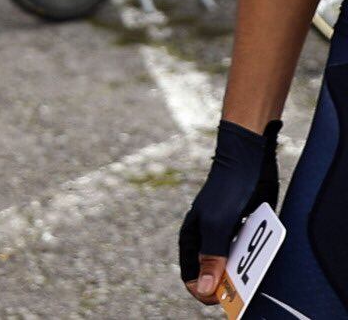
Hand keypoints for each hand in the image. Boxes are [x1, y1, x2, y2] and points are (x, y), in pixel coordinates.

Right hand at [179, 119, 280, 303]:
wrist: (248, 160)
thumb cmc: (227, 188)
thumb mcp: (219, 225)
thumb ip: (211, 257)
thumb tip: (203, 290)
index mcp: (192, 240)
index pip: (192, 278)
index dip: (206, 292)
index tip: (226, 297)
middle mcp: (205, 240)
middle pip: (213, 275)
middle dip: (229, 284)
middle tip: (247, 285)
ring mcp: (224, 236)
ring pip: (232, 266)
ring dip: (244, 273)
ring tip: (257, 269)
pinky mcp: (241, 231)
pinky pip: (246, 254)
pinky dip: (255, 261)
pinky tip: (264, 257)